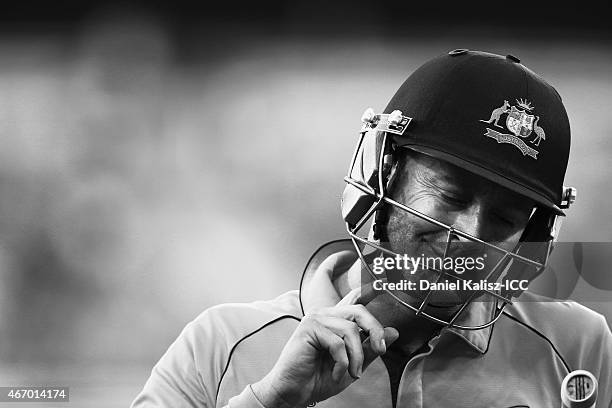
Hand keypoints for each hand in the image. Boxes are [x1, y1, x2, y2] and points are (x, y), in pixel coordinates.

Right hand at [251, 286, 399, 407]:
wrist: (293, 394)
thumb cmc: (318, 379)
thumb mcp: (353, 364)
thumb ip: (370, 348)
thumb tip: (393, 331)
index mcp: (334, 320)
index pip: (354, 300)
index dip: (368, 289)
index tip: (382, 282)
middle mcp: (324, 314)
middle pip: (359, 311)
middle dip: (374, 331)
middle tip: (381, 350)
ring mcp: (315, 318)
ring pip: (351, 330)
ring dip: (357, 357)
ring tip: (352, 373)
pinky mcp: (308, 328)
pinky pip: (338, 343)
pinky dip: (342, 363)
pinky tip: (336, 373)